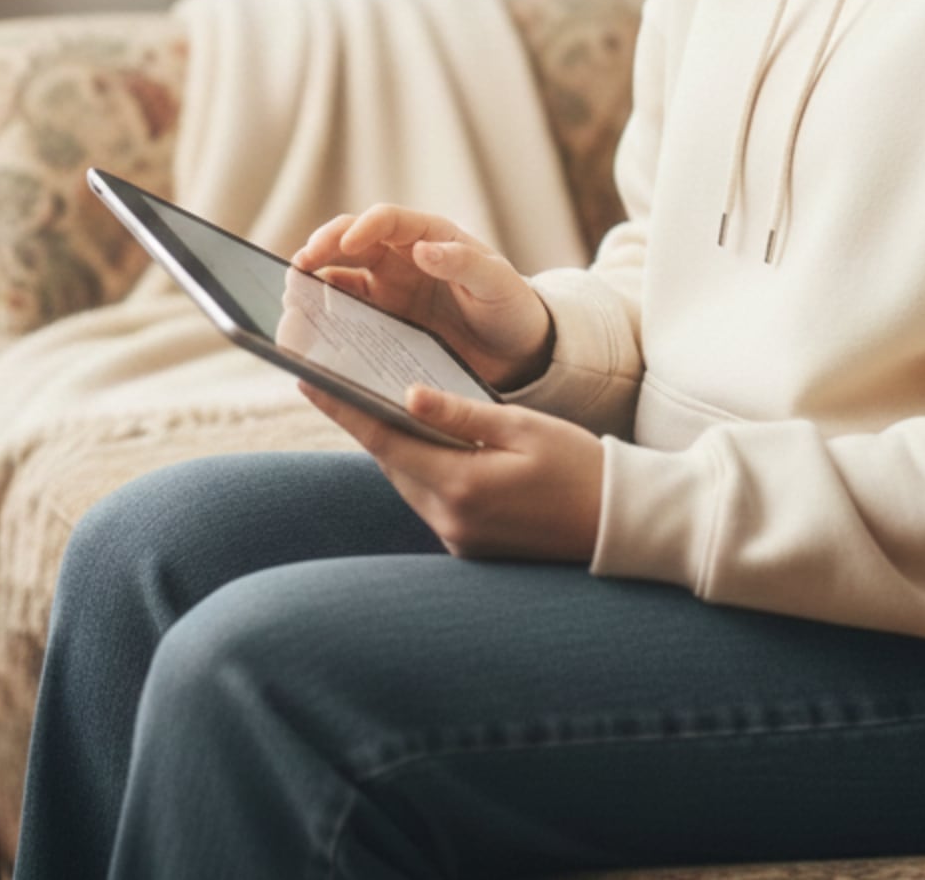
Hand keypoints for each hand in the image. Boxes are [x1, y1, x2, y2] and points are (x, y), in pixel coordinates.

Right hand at [290, 204, 553, 392]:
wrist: (516, 354)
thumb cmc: (511, 308)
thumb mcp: (497, 284)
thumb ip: (464, 263)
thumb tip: (422, 248)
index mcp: (432, 236)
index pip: (388, 220)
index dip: (363, 227)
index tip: (345, 244)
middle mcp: (403, 258)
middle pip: (352, 240)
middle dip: (323, 247)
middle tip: (300, 266)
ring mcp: (389, 289)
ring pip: (341, 274)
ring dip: (315, 280)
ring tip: (292, 295)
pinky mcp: (382, 320)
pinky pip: (346, 311)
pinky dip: (324, 313)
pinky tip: (308, 325)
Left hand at [295, 377, 603, 564]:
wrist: (618, 525)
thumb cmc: (579, 466)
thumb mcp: (523, 427)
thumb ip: (461, 412)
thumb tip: (407, 395)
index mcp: (461, 485)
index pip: (384, 440)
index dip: (342, 408)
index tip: (305, 379)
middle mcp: (450, 519)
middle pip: (390, 462)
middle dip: (361, 423)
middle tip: (330, 381)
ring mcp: (458, 538)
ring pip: (407, 482)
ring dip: (390, 446)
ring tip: (367, 404)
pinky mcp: (469, 546)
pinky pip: (429, 500)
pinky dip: (419, 468)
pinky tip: (418, 442)